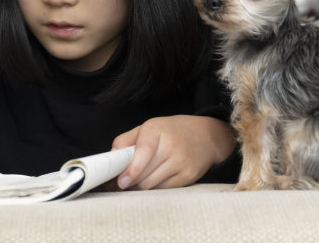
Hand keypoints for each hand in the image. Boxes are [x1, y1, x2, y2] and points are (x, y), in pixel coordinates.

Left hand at [112, 115, 234, 189]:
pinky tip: (150, 183)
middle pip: (145, 174)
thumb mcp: (148, 127)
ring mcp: (182, 163)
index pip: (144, 151)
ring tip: (132, 183)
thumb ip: (126, 140)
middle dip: (129, 182)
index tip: (120, 182)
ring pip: (153, 185)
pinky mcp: (189, 177)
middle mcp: (171, 146)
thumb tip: (111, 158)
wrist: (206, 136)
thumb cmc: (171, 131)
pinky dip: (153, 190)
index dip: (131, 169)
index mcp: (156, 130)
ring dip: (139, 188)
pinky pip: (164, 190)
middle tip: (118, 184)